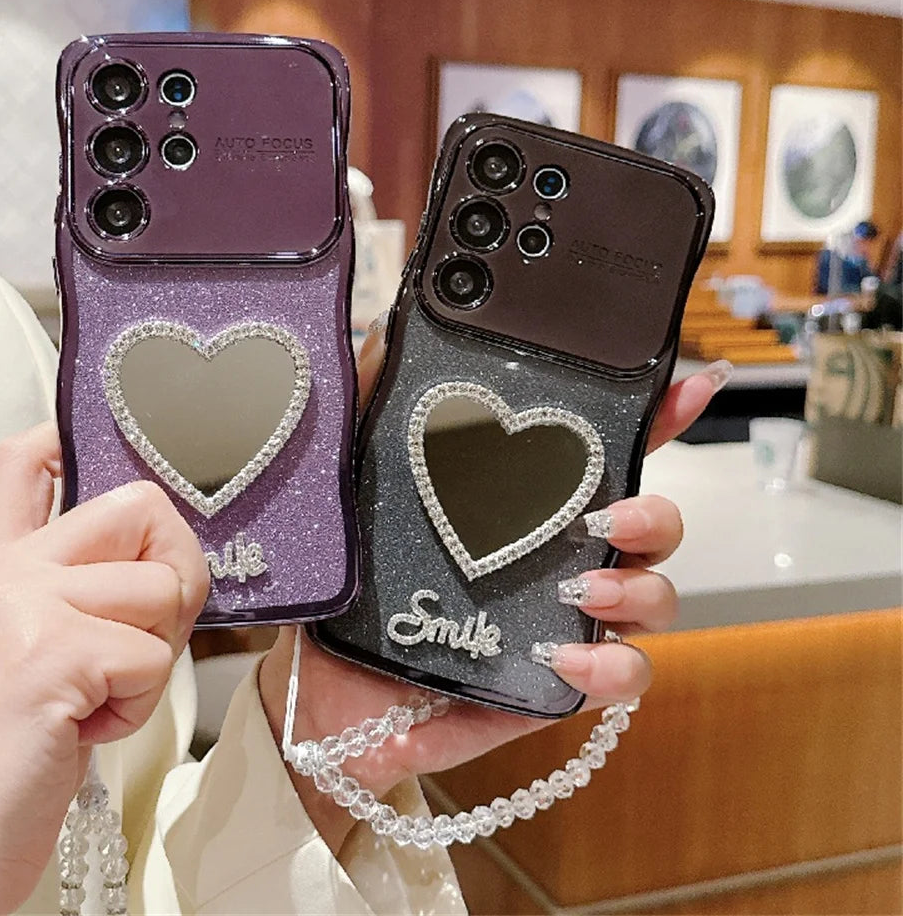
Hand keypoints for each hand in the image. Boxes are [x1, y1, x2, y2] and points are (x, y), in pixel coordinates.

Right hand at [0, 423, 208, 915]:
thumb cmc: (0, 751)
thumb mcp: (26, 651)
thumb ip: (76, 594)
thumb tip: (158, 558)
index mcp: (4, 569)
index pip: (23, 465)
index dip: (65, 436)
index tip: (80, 438)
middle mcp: (11, 574)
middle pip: (143, 507)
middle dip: (177, 573)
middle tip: (141, 634)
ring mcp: (26, 608)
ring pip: (164, 590)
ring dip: (156, 656)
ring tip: (101, 694)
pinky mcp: (50, 654)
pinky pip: (152, 657)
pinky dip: (140, 703)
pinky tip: (89, 725)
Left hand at [259, 329, 732, 849]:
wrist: (322, 687)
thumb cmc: (350, 578)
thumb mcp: (353, 482)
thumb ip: (371, 404)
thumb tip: (387, 327)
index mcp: (521, 501)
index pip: (604, 450)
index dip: (659, 414)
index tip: (693, 381)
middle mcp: (556, 556)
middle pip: (652, 527)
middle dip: (655, 515)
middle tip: (611, 519)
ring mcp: (563, 620)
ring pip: (655, 598)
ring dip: (641, 590)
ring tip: (585, 594)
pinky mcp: (554, 686)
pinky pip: (619, 676)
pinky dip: (609, 666)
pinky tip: (563, 656)